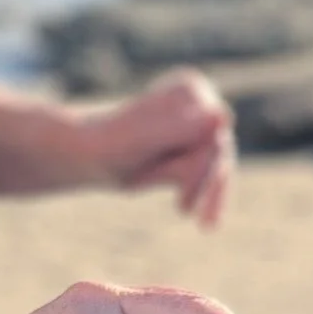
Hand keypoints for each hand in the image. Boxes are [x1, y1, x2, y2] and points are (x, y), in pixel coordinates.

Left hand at [78, 71, 235, 226]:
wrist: (88, 156)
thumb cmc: (111, 146)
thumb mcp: (145, 139)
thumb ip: (182, 128)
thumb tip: (224, 116)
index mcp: (190, 89)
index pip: (212, 134)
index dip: (201, 168)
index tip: (181, 202)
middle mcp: (200, 102)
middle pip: (218, 150)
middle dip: (204, 183)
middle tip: (190, 215)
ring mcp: (199, 124)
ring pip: (219, 164)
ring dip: (210, 194)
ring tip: (204, 224)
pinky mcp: (196, 144)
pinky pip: (214, 173)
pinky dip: (211, 197)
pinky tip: (206, 222)